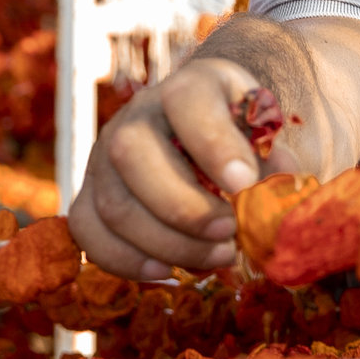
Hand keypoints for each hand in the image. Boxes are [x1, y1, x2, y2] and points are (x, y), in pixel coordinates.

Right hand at [70, 57, 301, 279]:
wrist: (198, 128)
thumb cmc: (236, 135)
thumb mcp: (263, 135)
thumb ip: (272, 165)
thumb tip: (269, 206)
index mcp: (186, 88)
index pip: (187, 103)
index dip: (214, 146)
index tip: (245, 185)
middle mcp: (133, 117)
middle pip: (131, 156)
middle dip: (183, 208)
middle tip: (229, 235)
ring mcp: (101, 157)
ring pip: (114, 206)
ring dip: (166, 244)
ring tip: (215, 259)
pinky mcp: (87, 194)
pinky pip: (87, 232)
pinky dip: (124, 260)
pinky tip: (165, 270)